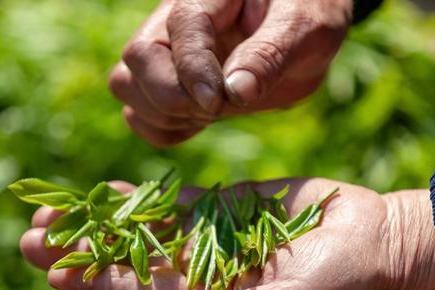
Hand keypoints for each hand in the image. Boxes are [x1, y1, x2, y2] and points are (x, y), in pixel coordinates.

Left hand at [19, 178, 434, 289]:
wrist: (371, 242)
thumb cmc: (340, 285)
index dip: (97, 285)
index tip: (54, 270)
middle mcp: (199, 275)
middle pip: (127, 263)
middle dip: (80, 251)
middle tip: (30, 237)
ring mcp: (207, 240)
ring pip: (140, 231)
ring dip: (97, 223)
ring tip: (52, 212)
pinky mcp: (222, 208)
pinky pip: (170, 204)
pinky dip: (137, 199)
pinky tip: (104, 191)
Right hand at [109, 0, 351, 146]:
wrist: (302, 29)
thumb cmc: (307, 14)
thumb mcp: (304, 26)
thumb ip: (269, 55)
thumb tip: (235, 93)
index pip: (180, 31)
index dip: (193, 72)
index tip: (219, 104)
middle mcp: (174, 23)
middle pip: (135, 60)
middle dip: (169, 96)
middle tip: (215, 109)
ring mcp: (167, 55)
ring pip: (127, 86)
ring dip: (162, 114)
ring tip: (210, 114)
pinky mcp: (170, 84)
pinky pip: (140, 114)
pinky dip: (161, 129)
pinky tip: (198, 123)